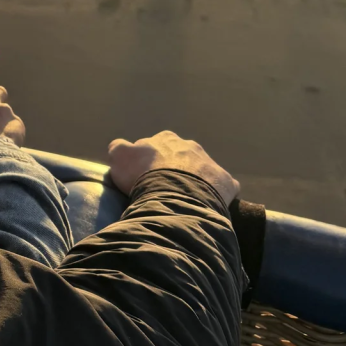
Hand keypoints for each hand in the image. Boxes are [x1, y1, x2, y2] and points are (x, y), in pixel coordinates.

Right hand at [107, 130, 239, 206]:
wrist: (175, 196)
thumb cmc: (143, 175)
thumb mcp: (119, 157)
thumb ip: (120, 148)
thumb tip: (124, 148)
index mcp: (164, 138)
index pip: (154, 146)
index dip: (148, 161)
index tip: (143, 175)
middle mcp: (189, 145)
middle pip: (180, 156)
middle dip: (174, 167)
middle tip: (165, 187)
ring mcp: (210, 162)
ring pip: (202, 170)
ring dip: (195, 180)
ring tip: (185, 199)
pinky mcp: (226, 182)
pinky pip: (222, 187)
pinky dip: (216, 194)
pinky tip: (207, 207)